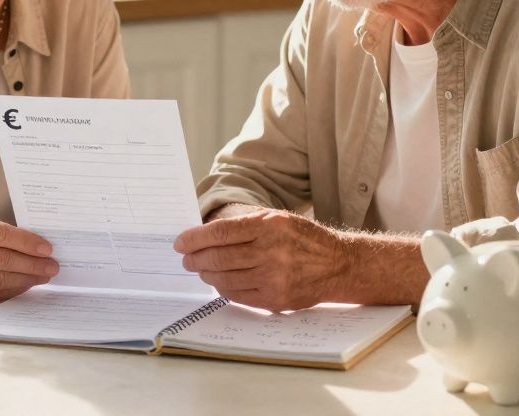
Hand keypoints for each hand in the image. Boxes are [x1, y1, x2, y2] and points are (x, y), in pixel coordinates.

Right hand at [0, 213, 58, 304]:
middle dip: (32, 264)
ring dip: (26, 279)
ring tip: (44, 276)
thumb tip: (39, 247)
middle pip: (1, 260)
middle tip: (52, 266)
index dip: (25, 242)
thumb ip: (2, 232)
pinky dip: (14, 289)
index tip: (47, 248)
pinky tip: (27, 284)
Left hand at [174, 208, 348, 311]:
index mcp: (269, 226)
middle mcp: (270, 251)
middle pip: (218, 257)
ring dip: (207, 274)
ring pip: (225, 278)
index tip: (181, 242)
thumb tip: (206, 234)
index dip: (195, 238)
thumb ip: (245, 225)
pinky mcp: (275, 299)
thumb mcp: (277, 219)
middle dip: (196, 258)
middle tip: (187, 259)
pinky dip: (223, 288)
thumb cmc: (303, 238)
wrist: (337, 264)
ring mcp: (273, 278)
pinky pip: (238, 296)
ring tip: (202, 269)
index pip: (220, 232)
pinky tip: (219, 281)